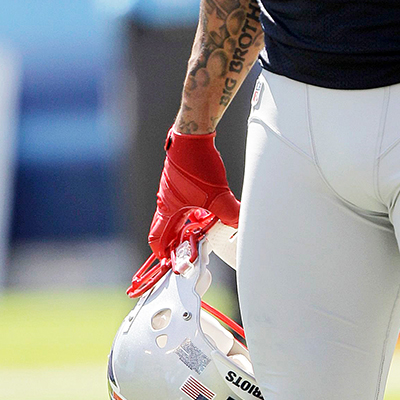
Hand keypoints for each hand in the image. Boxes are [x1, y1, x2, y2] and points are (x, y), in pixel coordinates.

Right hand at [148, 130, 239, 260]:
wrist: (193, 136)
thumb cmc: (196, 164)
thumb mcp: (217, 195)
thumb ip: (230, 213)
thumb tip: (241, 224)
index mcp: (168, 209)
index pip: (157, 238)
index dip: (162, 254)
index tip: (170, 264)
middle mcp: (167, 201)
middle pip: (168, 229)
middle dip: (178, 242)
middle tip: (188, 251)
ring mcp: (173, 190)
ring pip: (179, 215)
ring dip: (189, 226)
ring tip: (204, 231)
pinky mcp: (182, 180)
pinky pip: (187, 202)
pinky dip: (196, 211)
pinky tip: (210, 209)